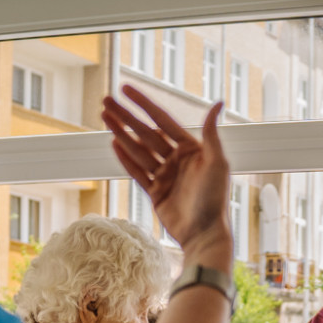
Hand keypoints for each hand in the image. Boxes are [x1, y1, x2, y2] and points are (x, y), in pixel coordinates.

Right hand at [102, 85, 229, 248]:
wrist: (204, 234)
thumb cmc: (215, 199)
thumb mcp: (217, 163)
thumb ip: (211, 133)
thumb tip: (218, 102)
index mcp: (191, 149)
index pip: (162, 119)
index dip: (143, 103)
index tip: (126, 88)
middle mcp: (177, 160)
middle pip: (145, 132)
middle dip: (126, 116)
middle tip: (106, 101)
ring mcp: (165, 176)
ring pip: (138, 150)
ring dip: (121, 133)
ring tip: (105, 117)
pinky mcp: (156, 192)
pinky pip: (137, 172)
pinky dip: (125, 158)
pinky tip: (114, 143)